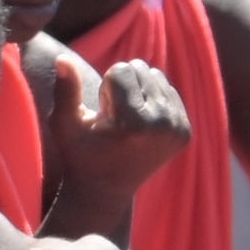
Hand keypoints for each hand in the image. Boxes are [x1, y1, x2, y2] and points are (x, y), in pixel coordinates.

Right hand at [48, 56, 191, 219]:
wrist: (106, 191)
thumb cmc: (80, 155)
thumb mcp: (65, 125)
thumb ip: (65, 91)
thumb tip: (63, 58)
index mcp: (135, 125)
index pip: (121, 70)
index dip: (104, 89)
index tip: (103, 117)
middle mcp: (163, 125)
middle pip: (140, 68)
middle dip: (121, 87)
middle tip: (113, 120)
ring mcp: (178, 129)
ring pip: (156, 76)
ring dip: (136, 91)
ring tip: (125, 122)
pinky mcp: (186, 131)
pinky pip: (169, 90)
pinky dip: (151, 100)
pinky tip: (139, 124)